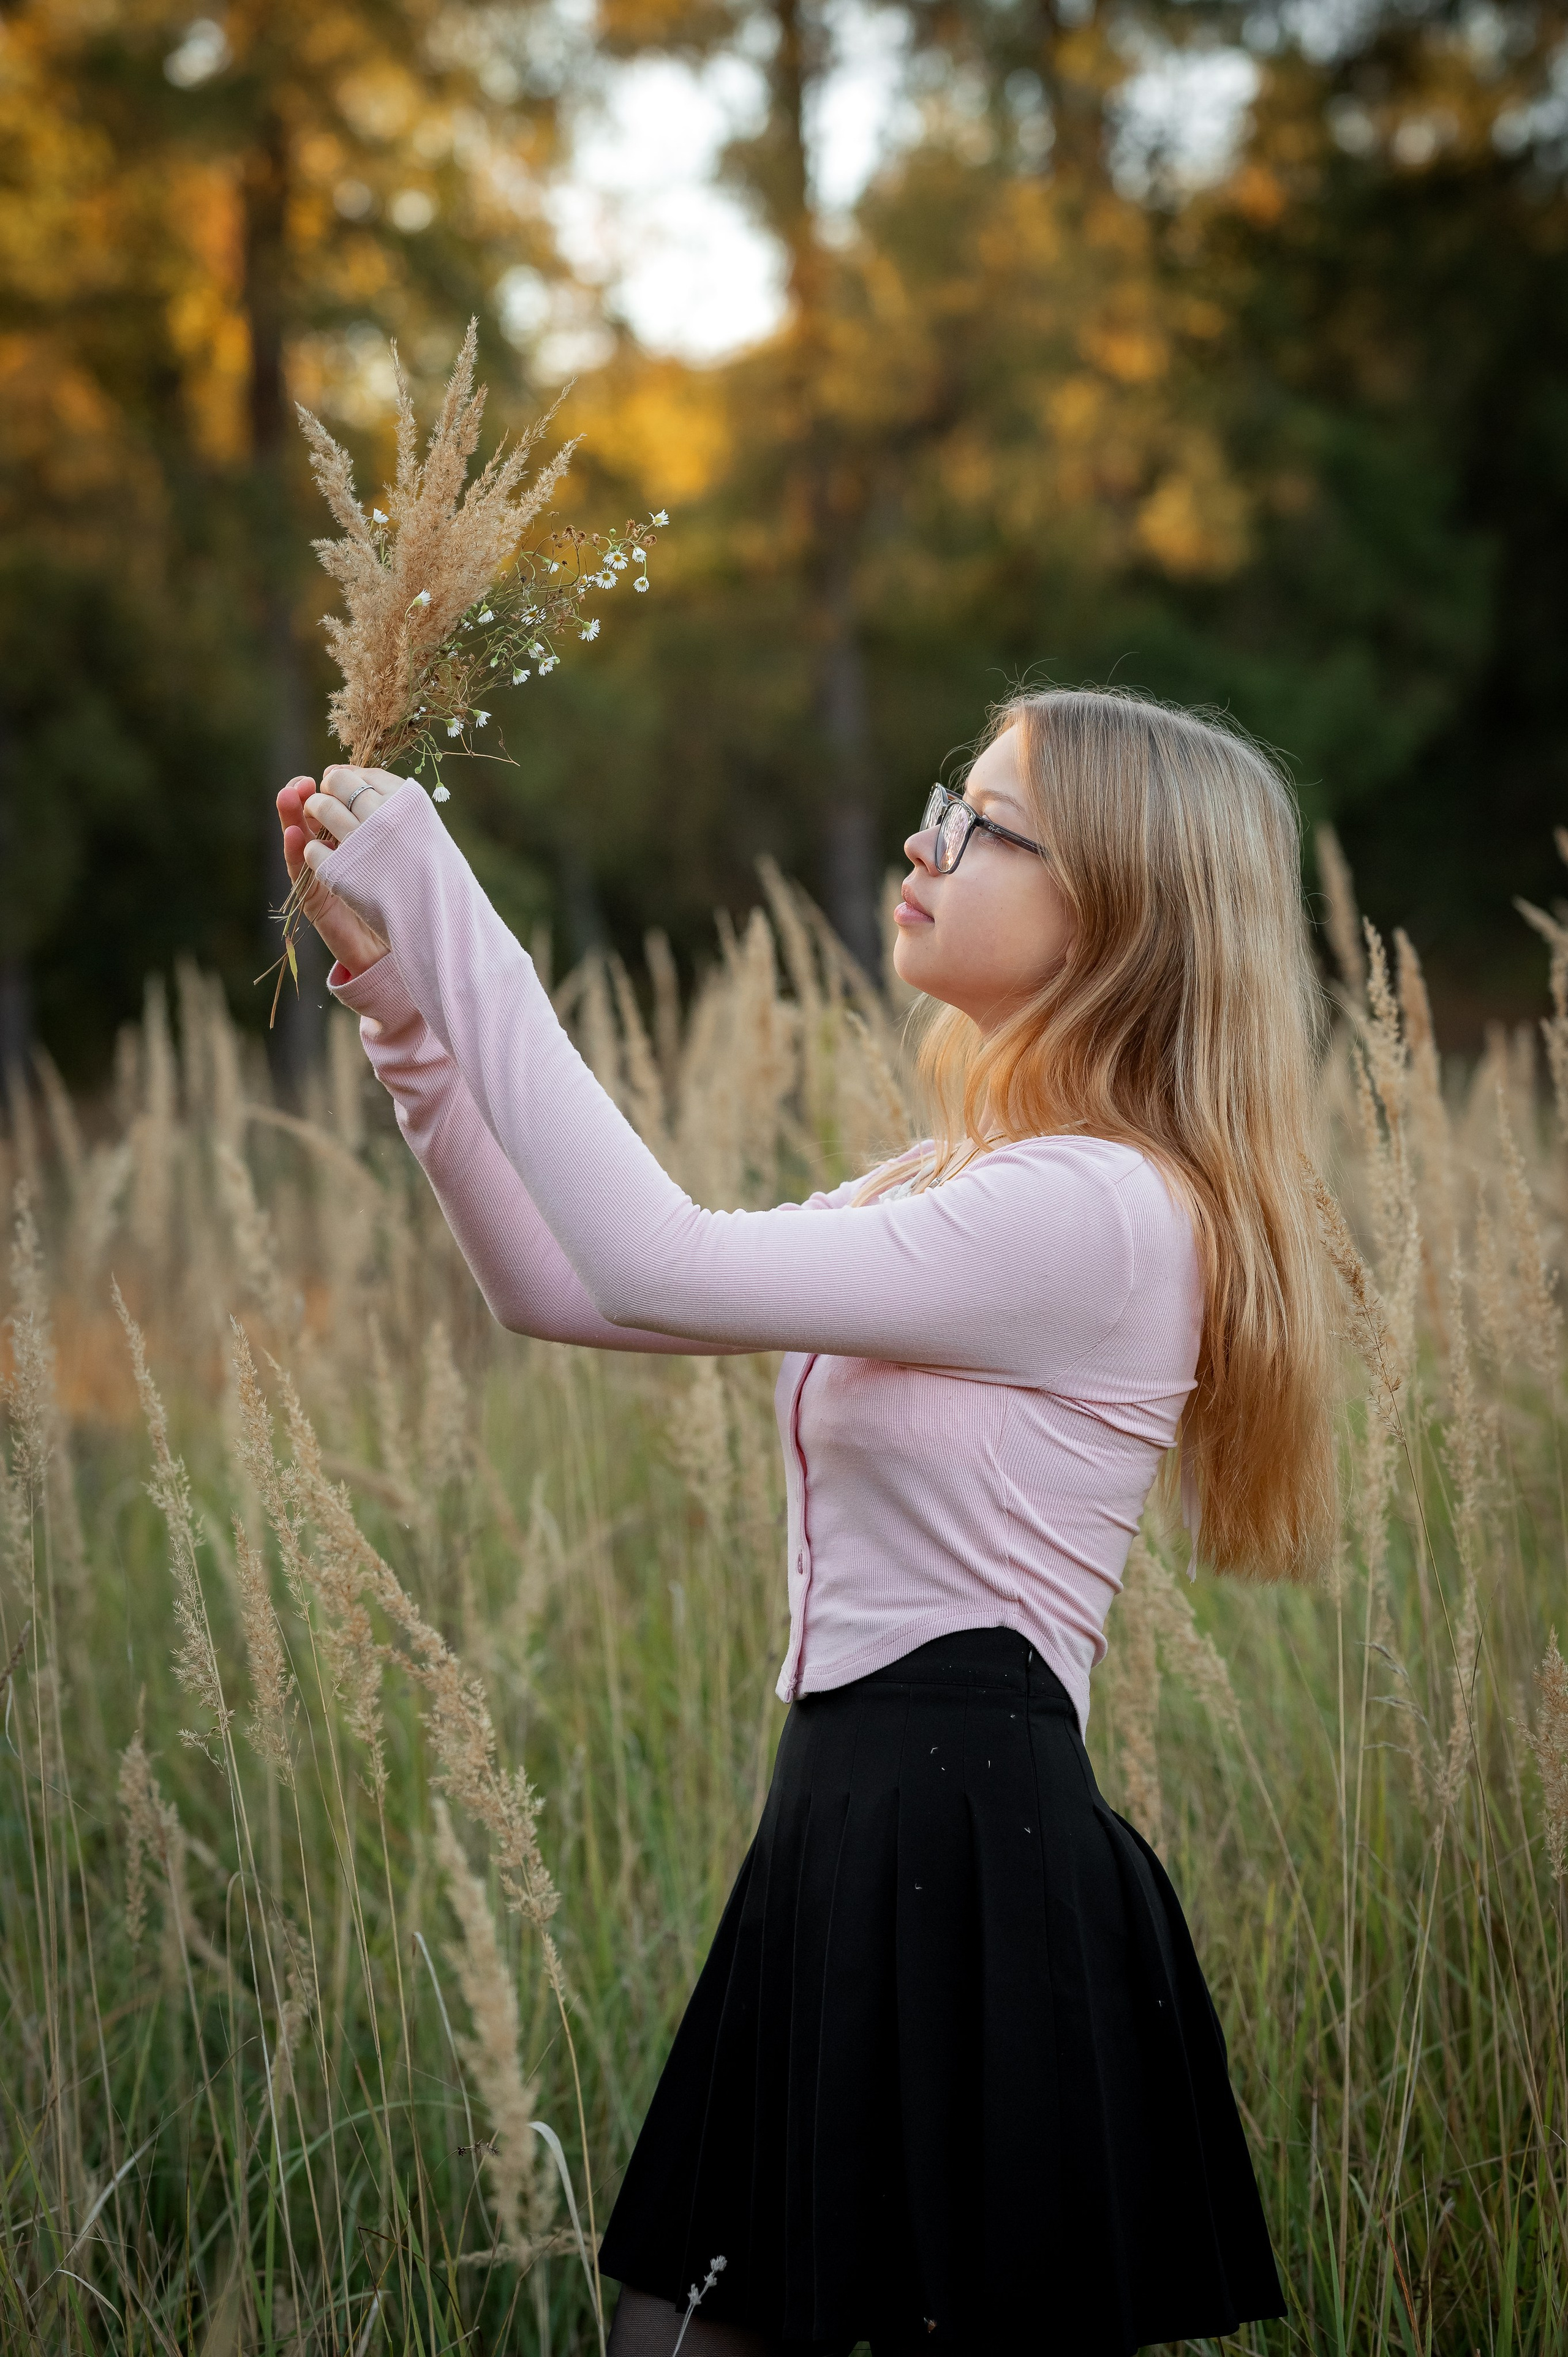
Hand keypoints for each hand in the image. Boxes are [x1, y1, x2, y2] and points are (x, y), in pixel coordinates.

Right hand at [275, 766, 398, 977]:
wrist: (400, 945)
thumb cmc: (403, 897)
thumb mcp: (399, 855)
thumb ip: (388, 826)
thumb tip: (386, 788)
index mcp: (354, 834)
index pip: (336, 802)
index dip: (331, 786)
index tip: (333, 772)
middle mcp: (333, 849)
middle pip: (311, 814)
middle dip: (307, 795)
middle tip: (307, 783)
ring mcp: (320, 871)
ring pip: (299, 836)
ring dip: (292, 815)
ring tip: (290, 796)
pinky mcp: (313, 897)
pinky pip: (299, 871)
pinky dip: (295, 852)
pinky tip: (295, 835)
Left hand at [301, 765, 411, 871]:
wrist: (429, 919)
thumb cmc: (422, 870)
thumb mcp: (416, 828)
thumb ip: (386, 799)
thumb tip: (334, 770)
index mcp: (409, 802)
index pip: (368, 775)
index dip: (350, 778)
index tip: (344, 787)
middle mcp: (387, 818)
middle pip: (340, 783)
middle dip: (328, 788)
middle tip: (328, 800)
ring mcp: (364, 846)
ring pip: (323, 809)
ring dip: (314, 810)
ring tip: (320, 821)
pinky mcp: (344, 874)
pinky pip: (314, 850)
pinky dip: (313, 849)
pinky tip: (325, 854)